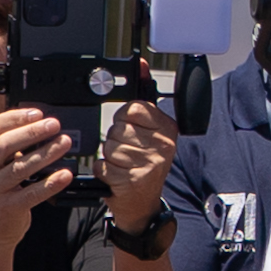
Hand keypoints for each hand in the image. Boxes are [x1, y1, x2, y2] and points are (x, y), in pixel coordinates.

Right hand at [0, 107, 72, 253]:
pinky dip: (49, 183)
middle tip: (54, 124)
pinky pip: (31, 193)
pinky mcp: (8, 208)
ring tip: (64, 143)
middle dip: (31, 132)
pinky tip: (64, 175)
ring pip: (19, 168)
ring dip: (44, 154)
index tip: (37, 112)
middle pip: (5, 145)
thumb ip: (10, 146)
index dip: (13, 118)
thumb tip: (40, 124)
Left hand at [100, 97, 177, 231]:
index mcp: (168, 129)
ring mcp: (149, 164)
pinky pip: (102, 165)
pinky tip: (117, 176)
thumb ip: (143, 101)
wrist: (143, 206)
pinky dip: (103, 171)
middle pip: (118, 128)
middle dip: (115, 141)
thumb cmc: (143, 166)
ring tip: (123, 166)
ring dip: (109, 157)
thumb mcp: (150, 132)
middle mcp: (163, 146)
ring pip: (109, 147)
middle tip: (128, 154)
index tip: (132, 132)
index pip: (134, 108)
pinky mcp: (132, 181)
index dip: (124, 119)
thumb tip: (140, 64)